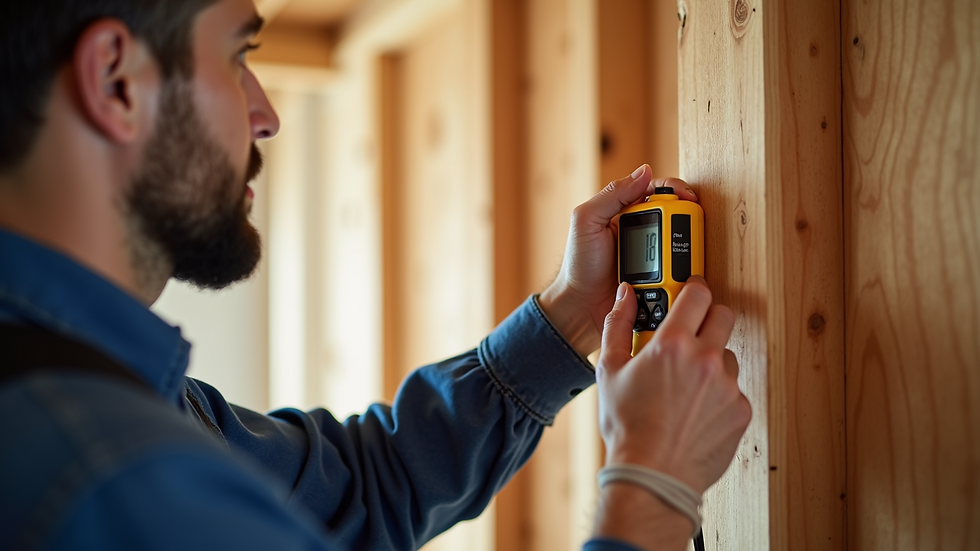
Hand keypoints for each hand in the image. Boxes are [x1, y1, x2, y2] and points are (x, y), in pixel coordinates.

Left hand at [538, 165, 696, 355]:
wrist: (580, 307)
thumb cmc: (578, 265)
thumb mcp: (586, 221)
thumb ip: (612, 195)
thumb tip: (644, 172)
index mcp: (625, 212)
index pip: (656, 191)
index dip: (675, 190)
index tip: (688, 197)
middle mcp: (642, 230)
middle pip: (674, 215)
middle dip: (687, 216)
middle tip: (693, 224)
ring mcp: (652, 254)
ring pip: (680, 242)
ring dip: (688, 244)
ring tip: (689, 249)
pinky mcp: (659, 277)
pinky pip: (679, 269)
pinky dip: (685, 267)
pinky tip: (686, 269)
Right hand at [596, 277, 750, 493]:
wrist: (652, 475)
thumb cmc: (628, 428)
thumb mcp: (609, 370)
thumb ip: (618, 325)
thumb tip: (624, 296)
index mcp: (672, 344)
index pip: (697, 294)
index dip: (693, 289)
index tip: (690, 292)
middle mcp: (704, 359)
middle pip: (723, 315)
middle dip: (708, 318)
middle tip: (692, 331)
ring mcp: (727, 385)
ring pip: (728, 354)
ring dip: (712, 360)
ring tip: (687, 382)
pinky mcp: (740, 409)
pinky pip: (734, 389)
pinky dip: (718, 393)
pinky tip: (696, 408)